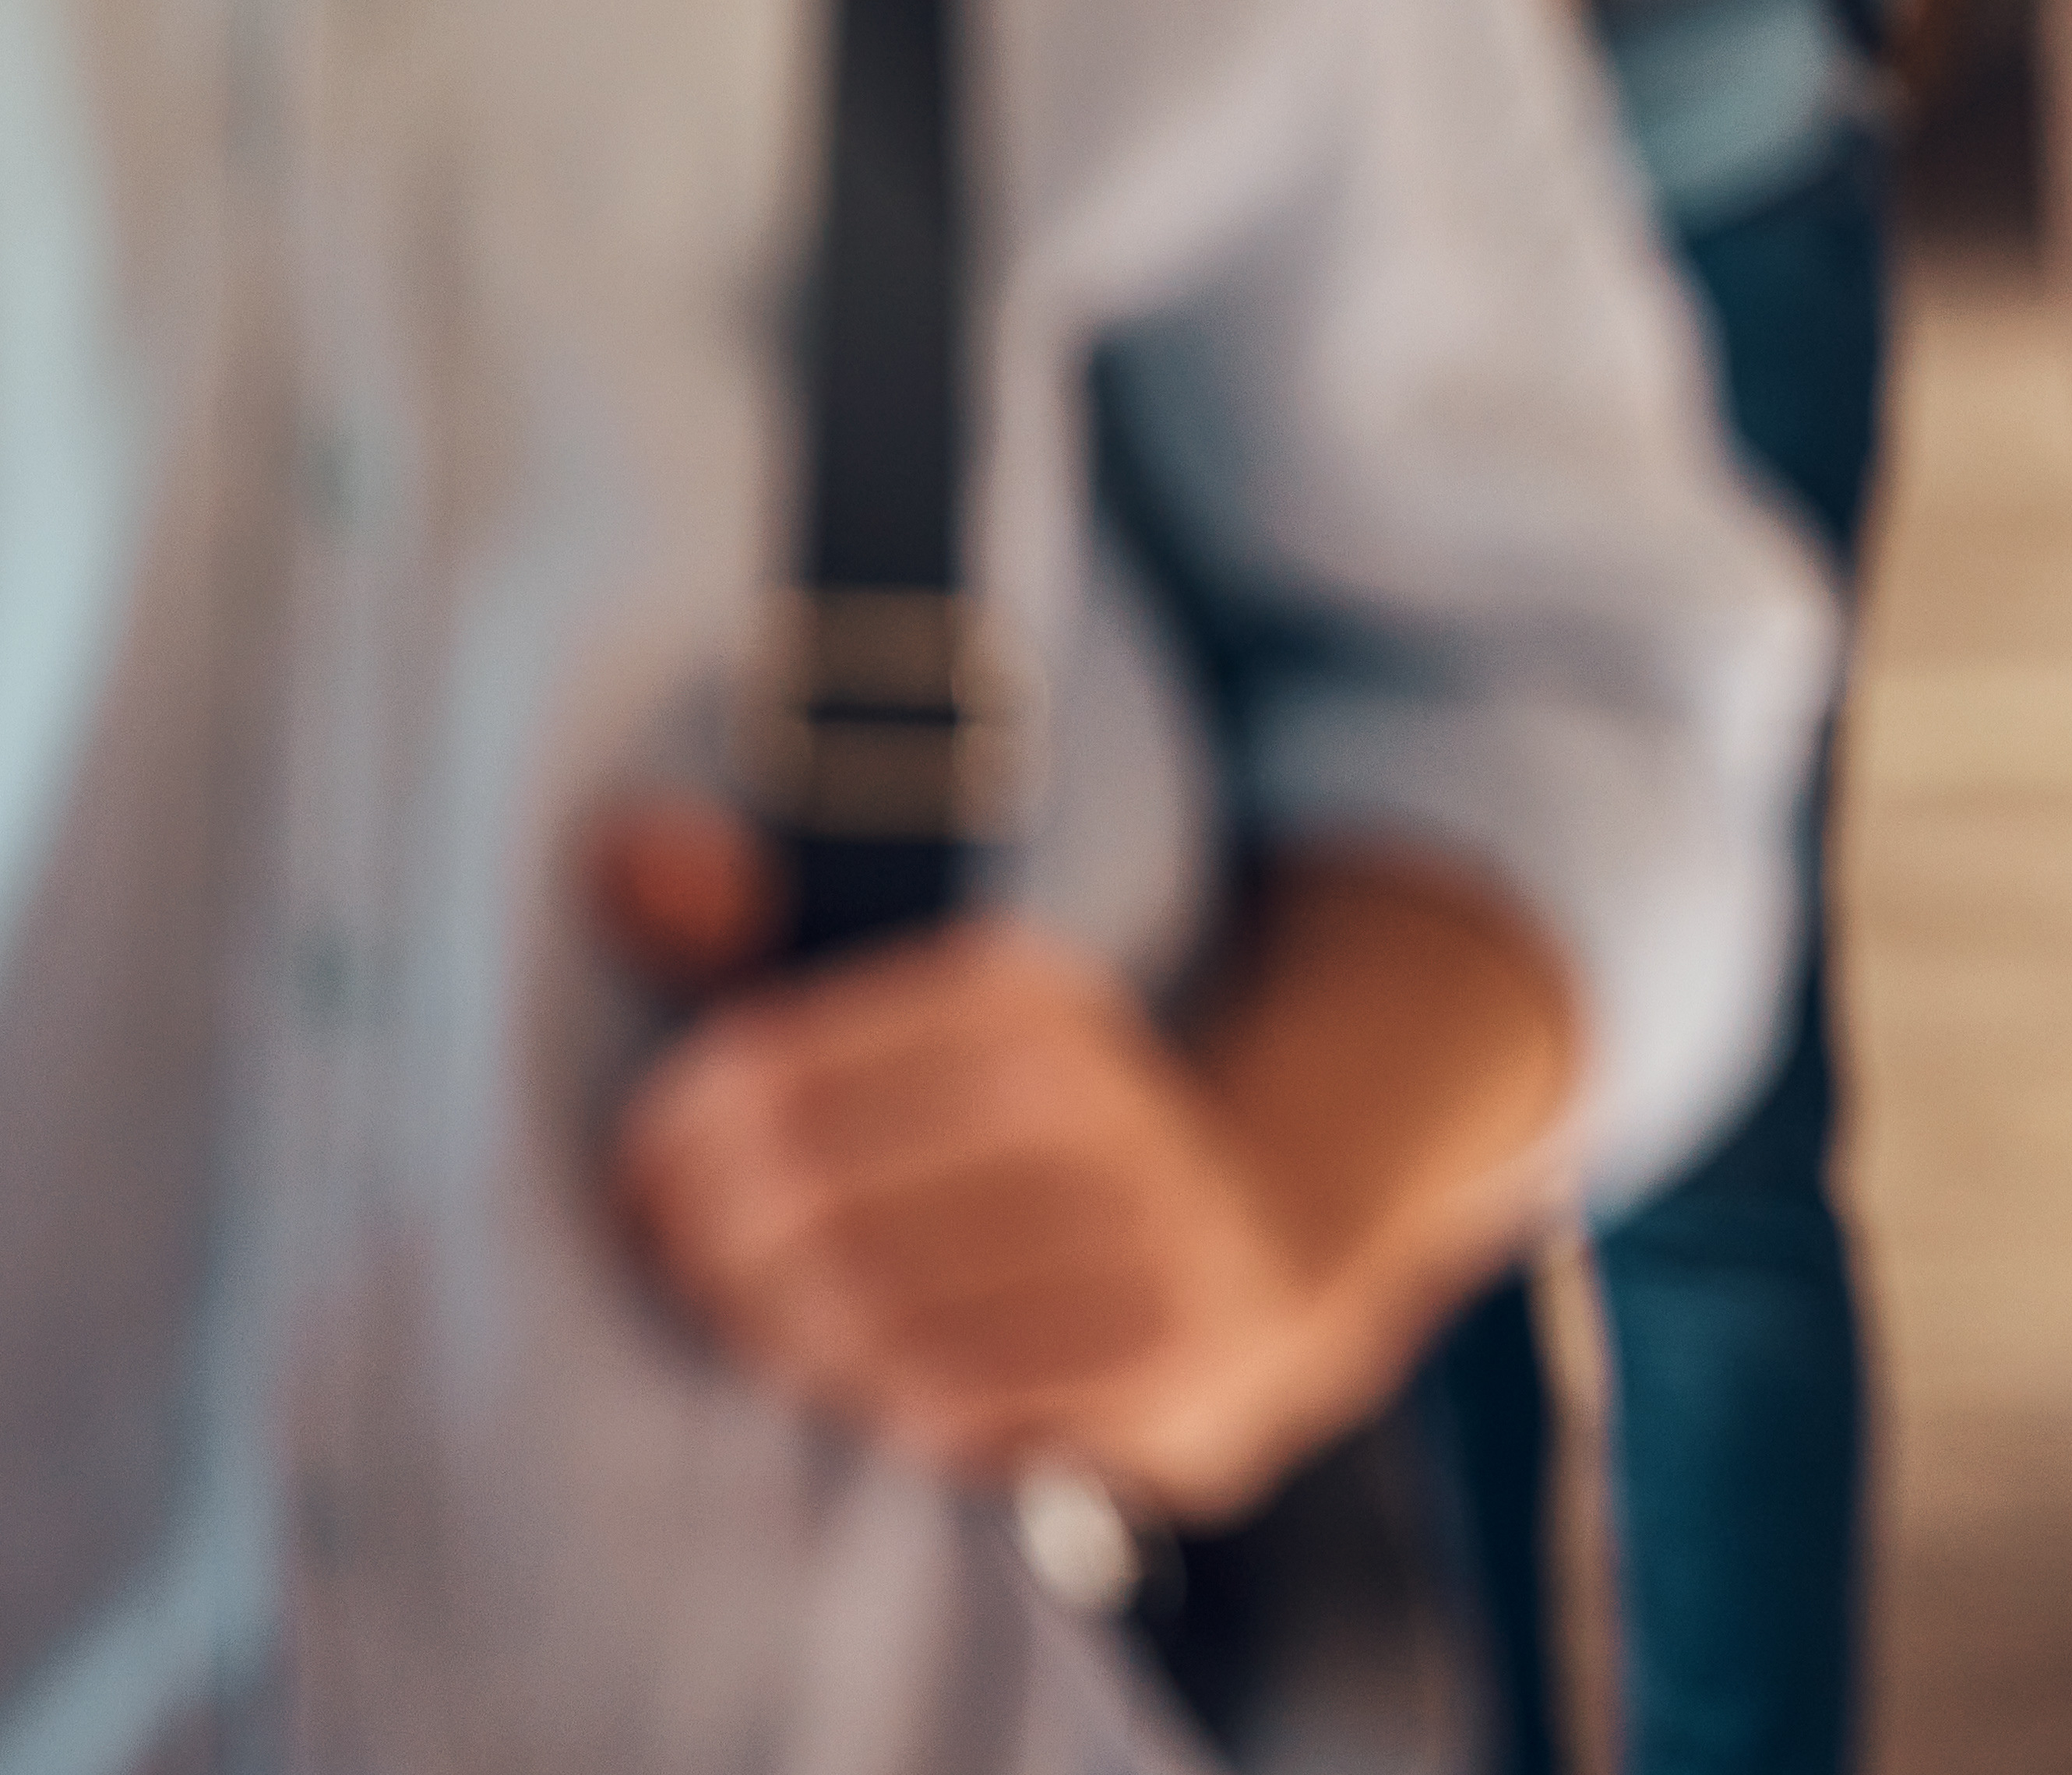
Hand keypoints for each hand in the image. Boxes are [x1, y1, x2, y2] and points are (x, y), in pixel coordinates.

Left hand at [594, 807, 1490, 1517]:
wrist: (1275, 1235)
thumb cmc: (1023, 1138)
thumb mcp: (913, 1018)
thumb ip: (755, 941)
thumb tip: (615, 850)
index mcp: (1020, 1002)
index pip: (770, 1078)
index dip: (670, 1155)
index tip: (642, 1194)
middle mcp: (1099, 1101)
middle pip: (812, 1210)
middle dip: (721, 1264)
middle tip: (699, 1288)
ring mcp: (1150, 1234)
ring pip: (877, 1315)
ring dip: (800, 1342)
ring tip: (785, 1336)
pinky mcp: (1176, 1355)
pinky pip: (965, 1401)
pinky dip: (898, 1402)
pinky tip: (891, 1379)